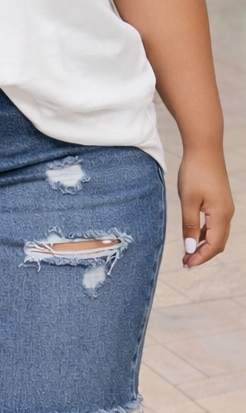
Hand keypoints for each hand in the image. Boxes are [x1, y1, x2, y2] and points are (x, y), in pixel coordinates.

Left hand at [177, 148, 233, 267]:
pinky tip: (193, 234)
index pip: (213, 246)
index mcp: (221, 216)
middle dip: (203, 254)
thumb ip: (189, 225)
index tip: (186, 264)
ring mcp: (225, 206)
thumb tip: (190, 247)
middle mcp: (227, 213)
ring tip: (188, 251)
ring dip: (203, 244)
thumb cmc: (195, 172)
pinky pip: (215, 223)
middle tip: (186, 262)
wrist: (204, 148)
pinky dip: (205, 232)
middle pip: (218, 243)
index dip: (200, 257)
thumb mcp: (188, 200)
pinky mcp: (220, 200)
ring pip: (217, 233)